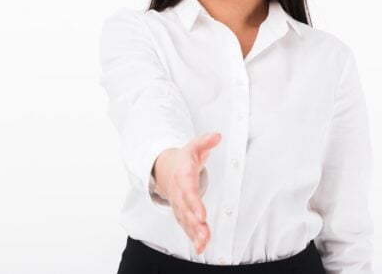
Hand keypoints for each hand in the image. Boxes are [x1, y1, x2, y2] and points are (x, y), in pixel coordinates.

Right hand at [153, 132, 221, 253]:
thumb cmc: (182, 160)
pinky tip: (200, 247)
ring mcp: (179, 204)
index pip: (188, 192)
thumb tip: (216, 136)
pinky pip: (186, 226)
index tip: (202, 216)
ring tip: (203, 244)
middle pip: (186, 210)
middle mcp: (179, 193)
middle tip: (204, 234)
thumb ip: (205, 142)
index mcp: (183, 177)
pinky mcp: (181, 213)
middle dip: (194, 224)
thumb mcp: (193, 147)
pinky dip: (192, 237)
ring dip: (194, 234)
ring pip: (185, 221)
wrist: (165, 168)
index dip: (195, 204)